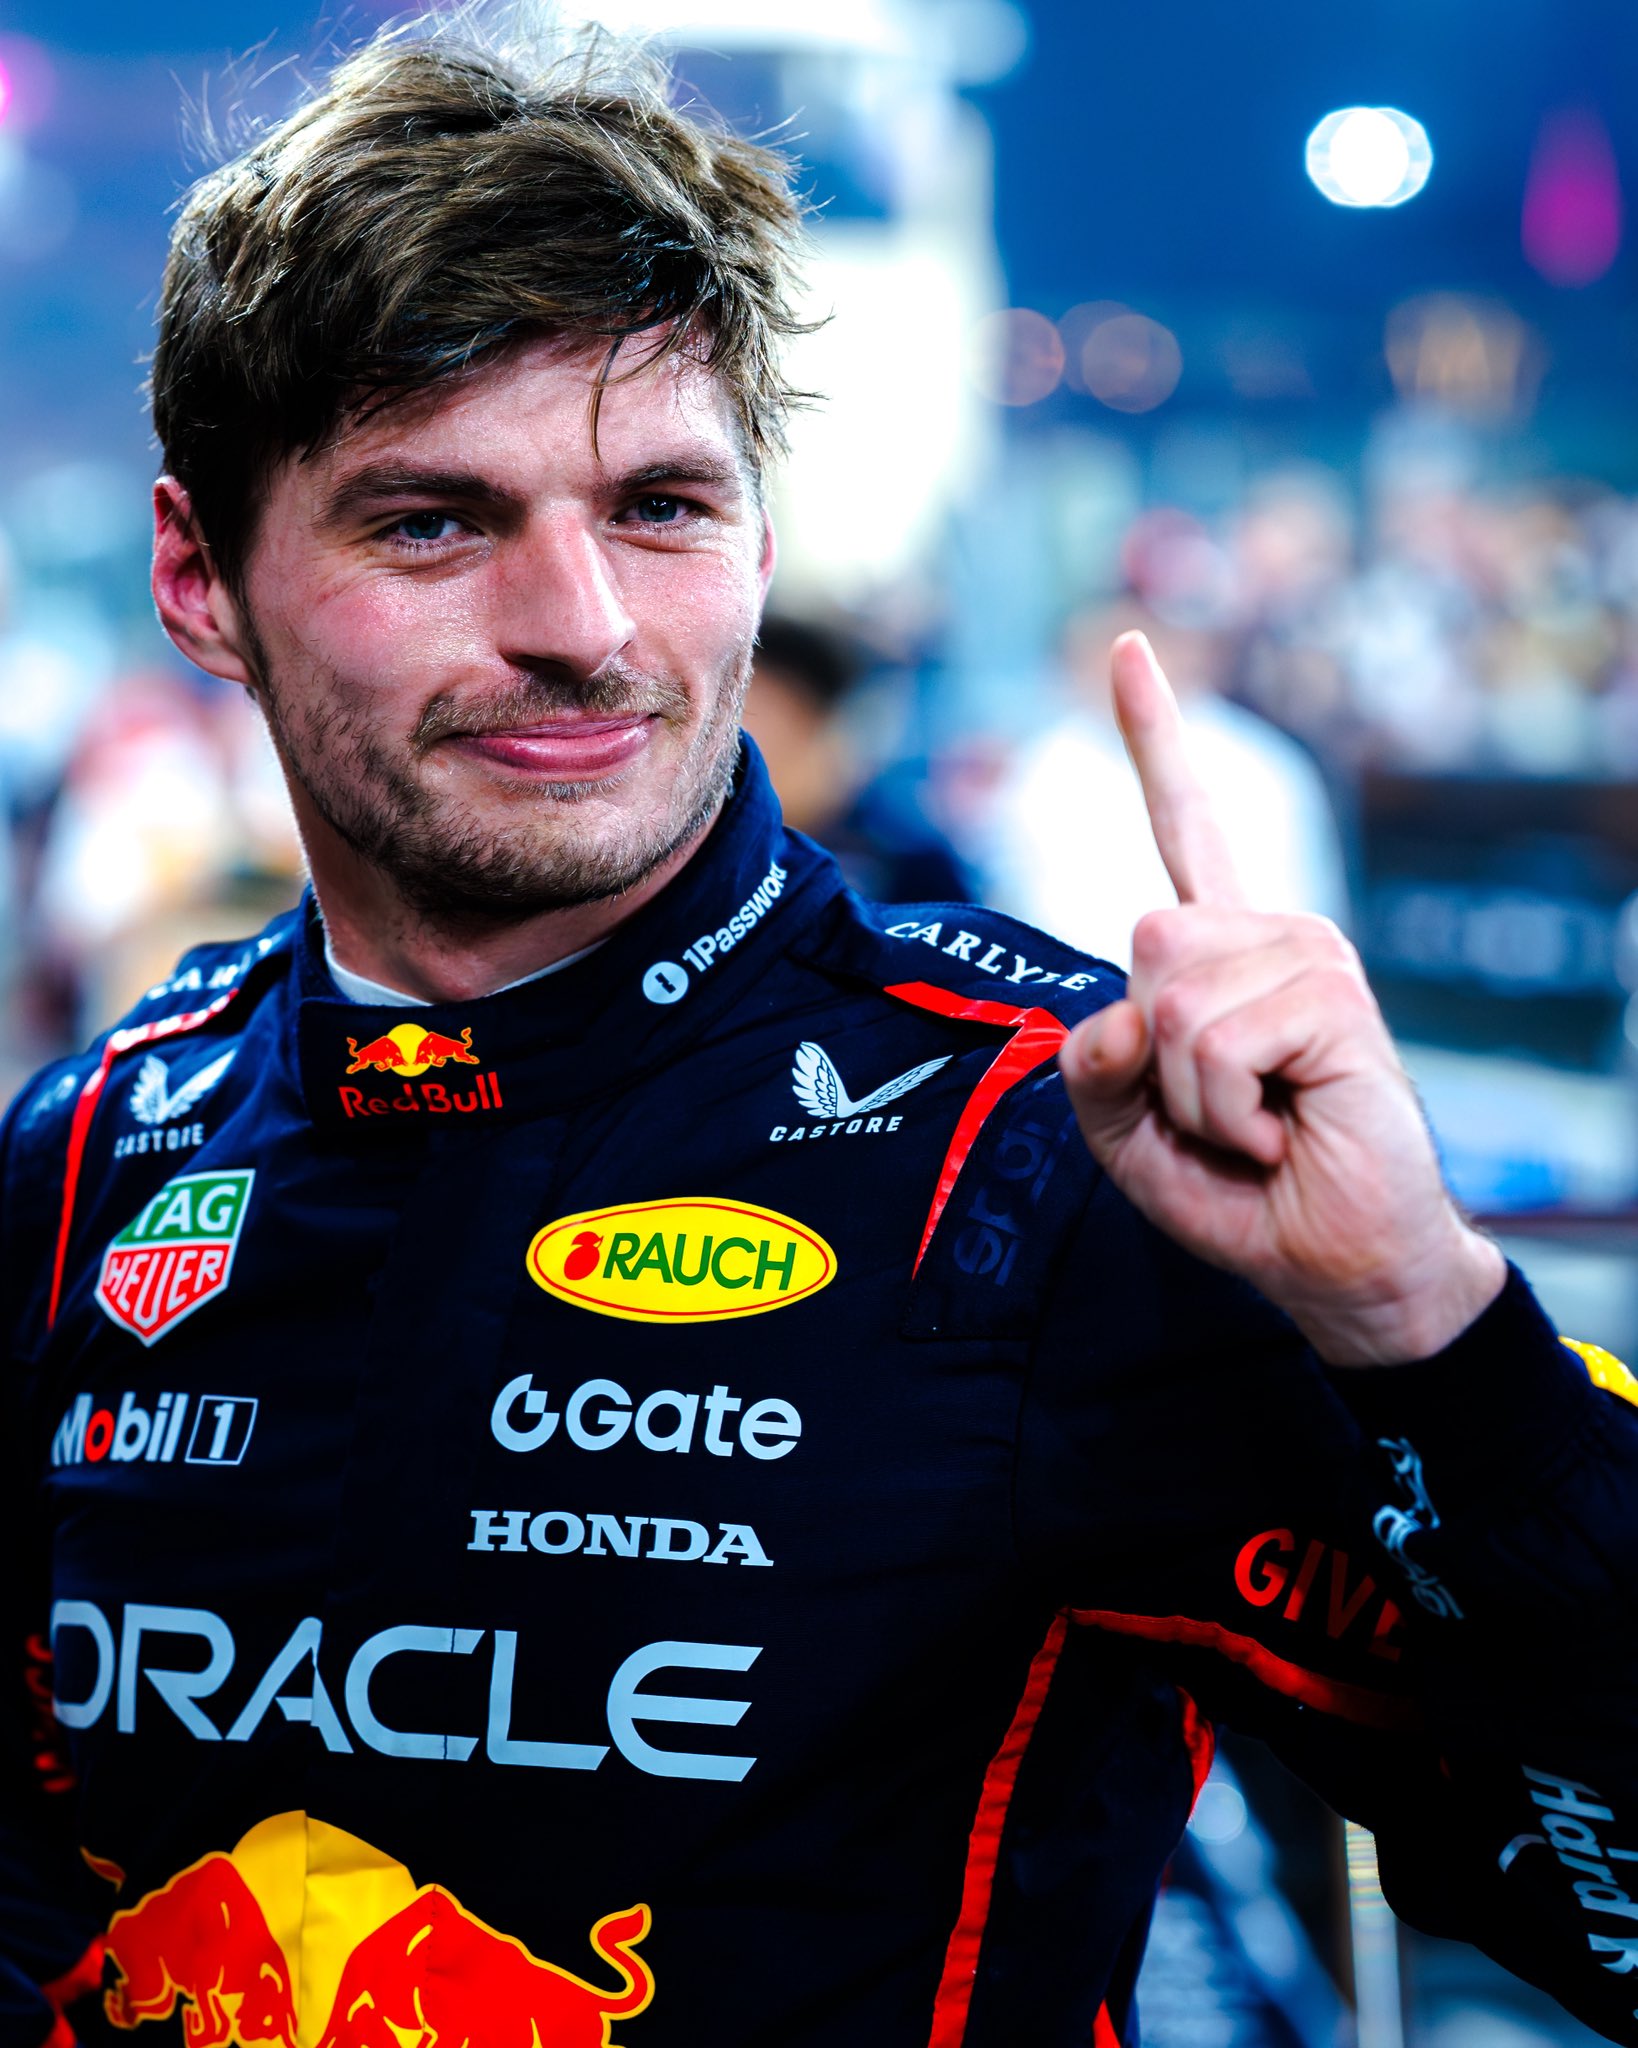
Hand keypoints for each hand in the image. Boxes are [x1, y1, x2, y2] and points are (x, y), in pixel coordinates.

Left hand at [1058, 631, 1503, 1365]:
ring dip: (1188, 1096)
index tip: (1127, 647)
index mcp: (1225, 950)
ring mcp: (1310, 956)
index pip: (1185, 825)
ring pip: (1170, 998)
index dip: (1155, 739)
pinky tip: (1281, 1129)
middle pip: (1143, 942)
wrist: (1337, 1263)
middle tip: (1221, 1111)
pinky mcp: (1333, 997)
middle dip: (1152, 1057)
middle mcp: (1271, 933)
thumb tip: (1128, 1006)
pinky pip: (1210, 1041)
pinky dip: (1220, 1111)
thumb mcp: (1129, 1135)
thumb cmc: (1241, 1190)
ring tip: (1255, 1122)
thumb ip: (1095, 1067)